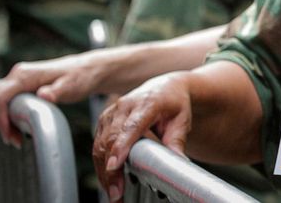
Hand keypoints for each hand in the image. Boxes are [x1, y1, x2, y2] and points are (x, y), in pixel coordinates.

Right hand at [0, 52, 105, 145]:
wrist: (90, 70)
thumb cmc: (82, 77)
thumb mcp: (72, 87)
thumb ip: (56, 92)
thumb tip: (43, 95)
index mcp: (26, 75)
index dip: (0, 119)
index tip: (10, 136)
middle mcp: (19, 74)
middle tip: (14, 141)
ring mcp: (19, 78)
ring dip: (1, 120)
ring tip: (16, 137)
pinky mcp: (22, 84)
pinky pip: (4, 99)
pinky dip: (4, 114)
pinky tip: (10, 127)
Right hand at [93, 72, 191, 201]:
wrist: (165, 87)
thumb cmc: (174, 103)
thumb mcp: (182, 120)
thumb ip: (177, 141)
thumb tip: (177, 162)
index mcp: (147, 103)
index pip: (131, 127)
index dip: (121, 146)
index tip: (115, 165)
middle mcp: (125, 106)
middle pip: (111, 139)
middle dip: (111, 169)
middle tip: (117, 193)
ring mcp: (111, 112)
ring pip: (100, 144)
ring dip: (103, 171)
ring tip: (113, 193)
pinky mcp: (104, 120)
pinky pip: (98, 144)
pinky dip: (101, 164)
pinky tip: (109, 180)